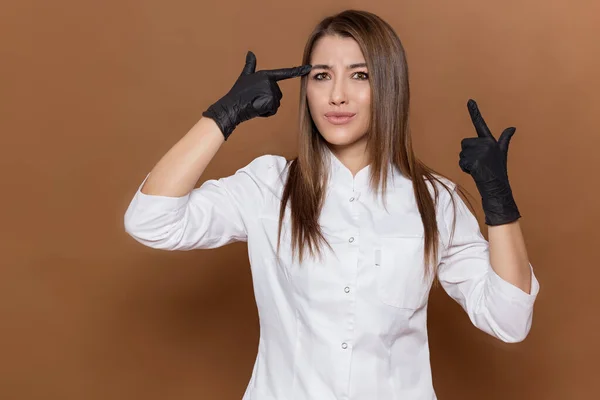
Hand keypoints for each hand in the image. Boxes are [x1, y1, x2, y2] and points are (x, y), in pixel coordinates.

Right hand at [202, 51, 311, 139]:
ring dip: (266, 106)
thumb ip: (250, 65)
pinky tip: (256, 108)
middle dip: (268, 99)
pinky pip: (272, 110)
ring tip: (254, 103)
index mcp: (266, 75)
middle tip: (255, 99)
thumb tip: (250, 53)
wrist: (232, 105)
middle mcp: (270, 82)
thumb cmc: (238, 92)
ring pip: (275, 103)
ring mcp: (271, 92)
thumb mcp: (245, 76)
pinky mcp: (270, 101)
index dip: (298, 71)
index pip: (285, 73)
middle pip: (278, 94)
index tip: (309, 68)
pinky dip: (265, 112)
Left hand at [459, 99, 520, 225]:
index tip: (469, 100)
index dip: (474, 112)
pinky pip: (461, 162)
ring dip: (466, 161)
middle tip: (479, 162)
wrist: (496, 185)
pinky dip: (465, 168)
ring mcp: (479, 153)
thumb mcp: (501, 152)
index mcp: (490, 140)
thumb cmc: (497, 169)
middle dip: (468, 153)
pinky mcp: (473, 161)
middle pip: (464, 143)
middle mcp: (485, 144)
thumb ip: (504, 139)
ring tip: (478, 167)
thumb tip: (512, 128)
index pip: (480, 123)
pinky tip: (475, 172)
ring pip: (461, 153)